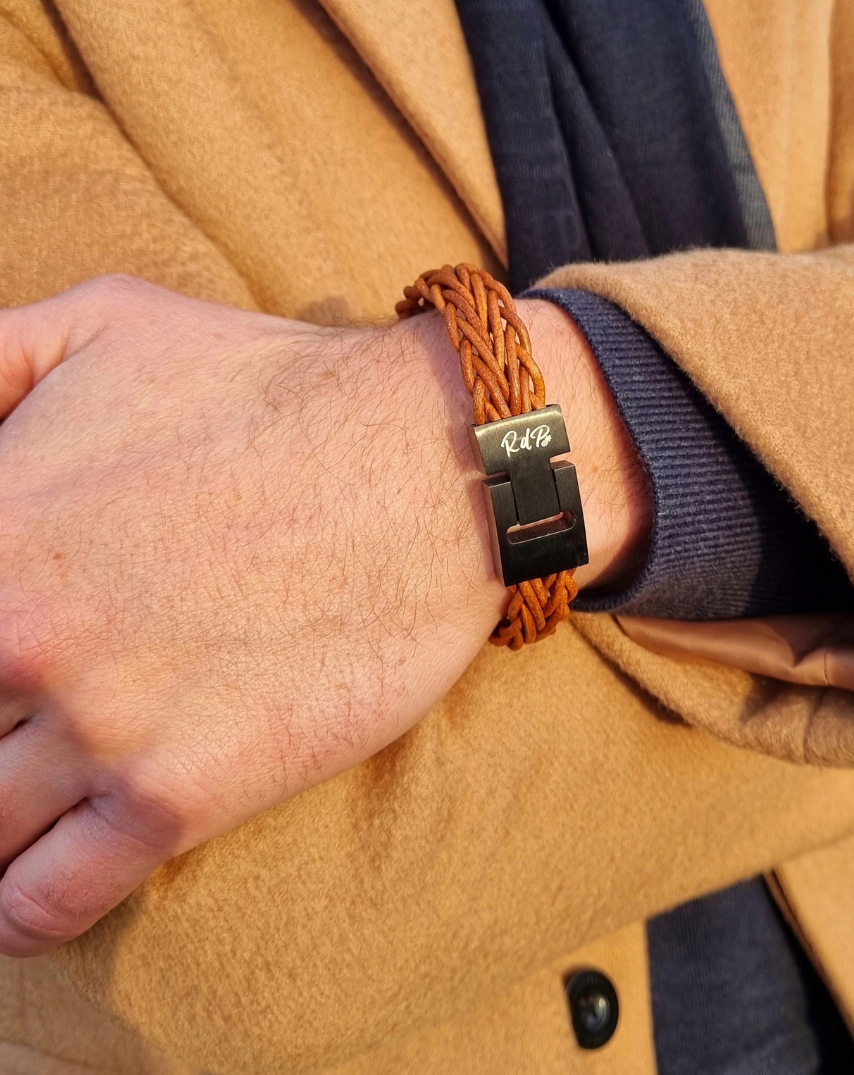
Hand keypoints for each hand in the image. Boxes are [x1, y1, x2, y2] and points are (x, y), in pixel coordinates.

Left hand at [0, 276, 648, 955]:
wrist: (433, 468)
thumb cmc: (275, 389)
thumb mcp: (105, 321)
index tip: (0, 664)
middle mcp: (21, 634)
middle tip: (21, 712)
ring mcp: (102, 725)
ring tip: (22, 800)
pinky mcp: (184, 793)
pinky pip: (44, 901)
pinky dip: (21, 908)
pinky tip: (34, 879)